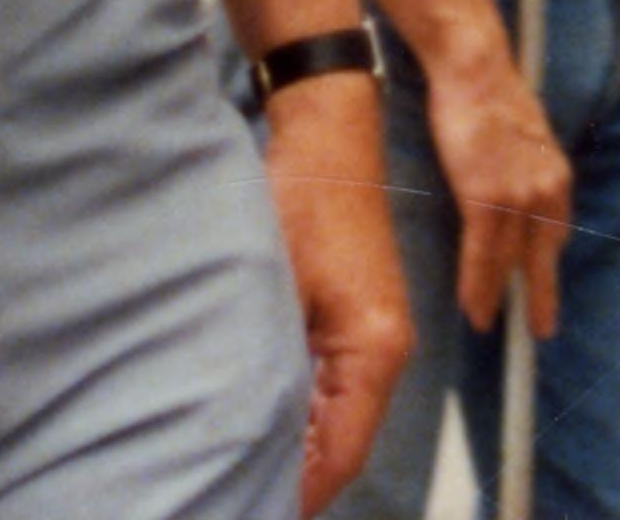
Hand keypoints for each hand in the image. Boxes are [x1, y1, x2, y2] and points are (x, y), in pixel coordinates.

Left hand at [268, 75, 415, 511]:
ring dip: (295, 448)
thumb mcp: (273, 290)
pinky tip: (253, 422)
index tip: (245, 509)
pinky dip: (299, 415)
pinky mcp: (359, 320)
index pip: (342, 456)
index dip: (298, 496)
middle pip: (343, 446)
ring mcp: (377, 336)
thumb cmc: (300, 202)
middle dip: (293, 479)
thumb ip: (269, 371)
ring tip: (235, 470)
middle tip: (232, 496)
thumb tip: (246, 440)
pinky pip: (333, 389)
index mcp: (376, 350)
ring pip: (337, 421)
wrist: (327, 137)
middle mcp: (388, 351)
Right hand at [423, 40, 572, 343]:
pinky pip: (483, 255)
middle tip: (542, 330)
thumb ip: (524, 171)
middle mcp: (546, 188)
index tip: (541, 286)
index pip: (555, 232)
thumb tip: (515, 193)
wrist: (474, 68)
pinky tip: (474, 308)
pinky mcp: (487, 196)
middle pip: (543, 256)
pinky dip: (477, 285)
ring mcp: (518, 194)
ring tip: (488, 324)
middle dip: (542, 297)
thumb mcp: (521, 139)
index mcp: (555, 174)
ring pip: (508, 262)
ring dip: (496, 297)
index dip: (545, 263)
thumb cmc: (489, 98)